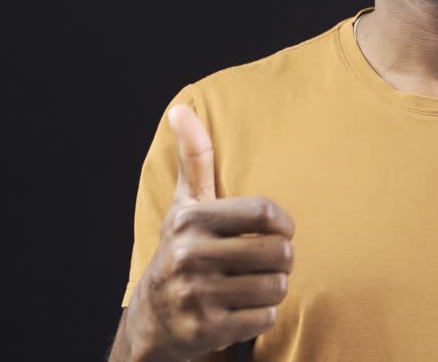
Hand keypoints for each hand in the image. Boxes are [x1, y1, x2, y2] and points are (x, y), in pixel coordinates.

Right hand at [127, 104, 295, 359]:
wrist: (154, 319)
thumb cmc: (183, 250)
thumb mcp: (186, 204)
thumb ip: (194, 157)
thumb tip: (181, 108)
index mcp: (192, 220)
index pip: (265, 213)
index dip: (284, 224)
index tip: (280, 231)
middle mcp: (190, 255)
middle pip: (278, 253)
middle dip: (281, 260)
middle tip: (266, 263)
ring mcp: (197, 295)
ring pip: (275, 287)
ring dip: (273, 288)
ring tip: (254, 284)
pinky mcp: (206, 329)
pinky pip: (266, 318)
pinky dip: (262, 316)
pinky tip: (242, 309)